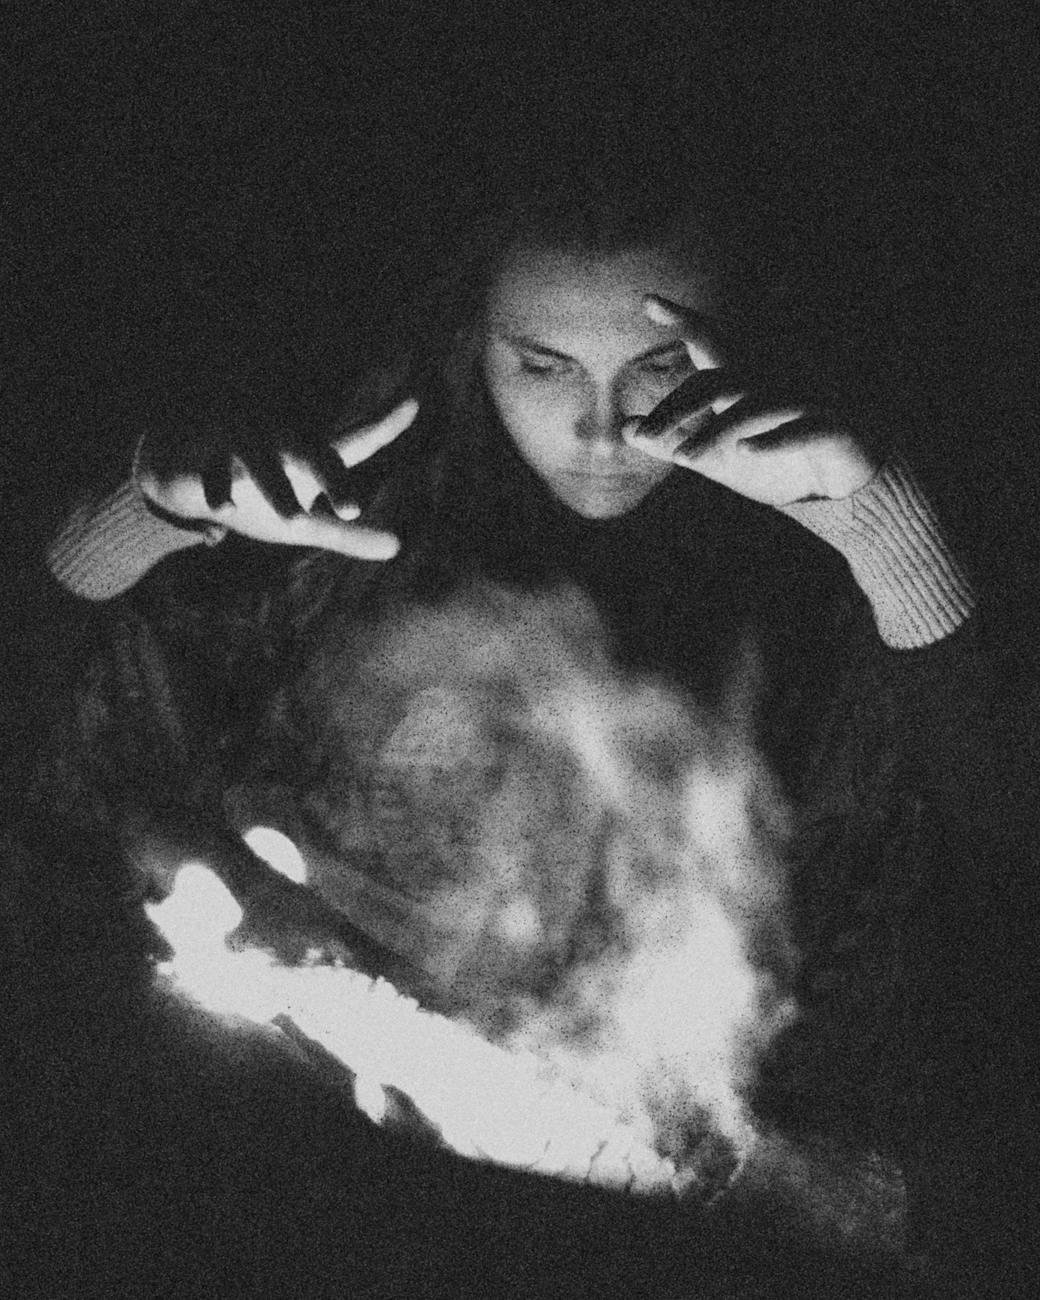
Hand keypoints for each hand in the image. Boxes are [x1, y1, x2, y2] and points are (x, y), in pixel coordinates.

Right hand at [134, 396, 418, 561]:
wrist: (187, 470)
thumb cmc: (261, 496)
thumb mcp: (306, 521)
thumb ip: (349, 536)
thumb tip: (397, 549)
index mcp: (312, 454)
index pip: (356, 443)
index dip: (384, 426)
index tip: (414, 402)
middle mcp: (282, 442)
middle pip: (313, 455)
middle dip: (333, 478)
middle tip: (353, 508)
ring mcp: (242, 444)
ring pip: (262, 462)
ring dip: (276, 488)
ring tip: (294, 519)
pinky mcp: (203, 457)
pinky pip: (211, 473)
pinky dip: (218, 489)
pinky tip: (222, 511)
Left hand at [623, 296, 880, 507]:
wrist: (842, 489)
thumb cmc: (775, 464)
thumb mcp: (716, 458)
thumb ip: (673, 442)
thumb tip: (627, 428)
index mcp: (746, 383)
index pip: (711, 343)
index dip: (684, 320)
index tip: (649, 301)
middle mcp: (773, 383)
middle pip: (718, 380)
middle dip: (679, 406)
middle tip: (647, 434)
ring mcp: (804, 402)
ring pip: (754, 406)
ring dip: (717, 430)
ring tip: (684, 457)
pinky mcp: (833, 428)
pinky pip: (803, 429)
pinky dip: (775, 440)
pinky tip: (747, 453)